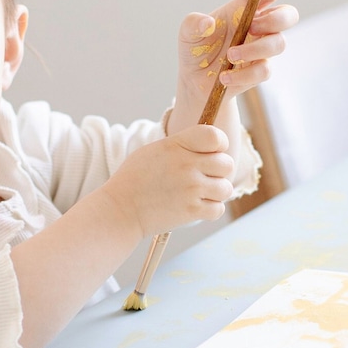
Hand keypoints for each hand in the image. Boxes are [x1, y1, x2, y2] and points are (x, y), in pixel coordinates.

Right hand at [101, 125, 234, 237]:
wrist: (121, 209)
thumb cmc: (136, 179)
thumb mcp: (156, 150)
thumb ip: (183, 145)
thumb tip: (210, 143)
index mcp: (178, 145)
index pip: (216, 136)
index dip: (219, 145)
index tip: (211, 153)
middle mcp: (187, 165)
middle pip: (227, 164)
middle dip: (219, 171)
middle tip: (204, 177)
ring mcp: (191, 189)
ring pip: (226, 188)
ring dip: (216, 192)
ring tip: (200, 193)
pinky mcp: (192, 211)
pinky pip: (219, 209)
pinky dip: (211, 210)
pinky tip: (197, 207)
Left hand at [175, 0, 298, 108]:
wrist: (194, 80)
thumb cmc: (196, 49)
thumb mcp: (187, 32)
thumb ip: (193, 22)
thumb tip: (208, 23)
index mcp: (245, 9)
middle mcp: (259, 27)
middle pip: (289, 15)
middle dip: (275, 19)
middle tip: (251, 27)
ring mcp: (262, 50)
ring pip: (279, 44)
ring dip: (254, 49)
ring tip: (230, 56)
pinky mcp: (259, 72)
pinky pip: (264, 71)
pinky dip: (243, 75)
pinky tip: (224, 77)